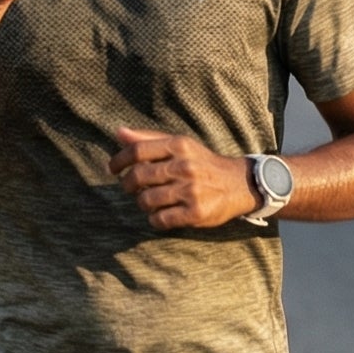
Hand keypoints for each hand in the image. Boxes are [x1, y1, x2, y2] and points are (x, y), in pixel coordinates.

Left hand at [108, 128, 257, 230]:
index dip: (118, 160)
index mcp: (179, 146)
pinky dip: (155, 219)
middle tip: (131, 188)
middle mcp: (185, 166)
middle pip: (138, 176)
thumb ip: (149, 139)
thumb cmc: (202, 163)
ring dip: (142, 203)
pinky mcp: (196, 213)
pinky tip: (161, 215)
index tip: (113, 169)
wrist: (240, 184)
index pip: (137, 151)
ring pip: (146, 200)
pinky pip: (160, 219)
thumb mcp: (180, 145)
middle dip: (128, 184)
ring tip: (149, 201)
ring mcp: (190, 191)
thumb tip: (118, 132)